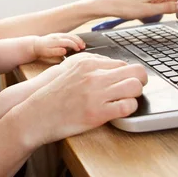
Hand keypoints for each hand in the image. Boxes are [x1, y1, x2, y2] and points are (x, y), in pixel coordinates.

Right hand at [13, 52, 147, 145]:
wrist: (37, 114)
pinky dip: (129, 108)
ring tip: (126, 99)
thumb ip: (90, 64)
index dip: (128, 74)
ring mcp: (96, 94)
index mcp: (87, 63)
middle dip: (140, 81)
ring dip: (135, 95)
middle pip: (135, 72)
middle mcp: (94, 75)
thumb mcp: (69, 70)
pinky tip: (121, 110)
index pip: (123, 63)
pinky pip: (127, 107)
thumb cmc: (52, 94)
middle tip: (133, 89)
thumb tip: (111, 64)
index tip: (126, 81)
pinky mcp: (98, 113)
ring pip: (135, 87)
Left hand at [33, 32, 84, 57]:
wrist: (35, 45)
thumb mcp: (48, 53)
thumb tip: (65, 51)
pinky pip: (68, 35)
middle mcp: (57, 36)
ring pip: (70, 35)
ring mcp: (58, 35)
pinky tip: (77, 41)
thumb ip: (56, 52)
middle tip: (83, 47)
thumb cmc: (42, 50)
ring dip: (77, 39)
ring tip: (83, 44)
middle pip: (70, 37)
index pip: (68, 41)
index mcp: (55, 40)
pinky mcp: (58, 35)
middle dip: (78, 41)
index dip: (74, 45)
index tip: (78, 49)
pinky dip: (74, 37)